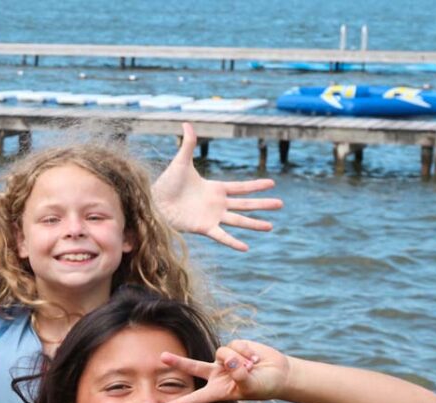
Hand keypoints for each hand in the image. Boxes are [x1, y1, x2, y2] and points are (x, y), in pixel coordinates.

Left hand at [152, 124, 282, 252]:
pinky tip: (246, 247)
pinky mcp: (204, 228)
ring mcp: (212, 217)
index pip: (240, 187)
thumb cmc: (166, 183)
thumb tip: (187, 122)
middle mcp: (217, 204)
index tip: (272, 183)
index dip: (256, 185)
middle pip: (245, 204)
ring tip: (270, 226)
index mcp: (215, 188)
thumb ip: (188, 143)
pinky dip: (233, 242)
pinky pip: (222, 236)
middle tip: (281, 204)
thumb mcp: (181, 161)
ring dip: (255, 224)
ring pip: (239, 220)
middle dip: (263, 204)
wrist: (154, 202)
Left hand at [159, 339, 289, 402]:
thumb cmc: (264, 386)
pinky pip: (235, 345)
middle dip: (178, 362)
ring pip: (222, 353)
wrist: (278, 374)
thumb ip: (240, 375)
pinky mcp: (233, 347)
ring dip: (239, 358)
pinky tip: (255, 358)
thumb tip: (230, 360)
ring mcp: (224, 360)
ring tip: (252, 366)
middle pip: (193, 367)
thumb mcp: (251, 386)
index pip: (196, 398)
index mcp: (217, 391)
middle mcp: (216, 375)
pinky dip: (247, 351)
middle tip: (162, 357)